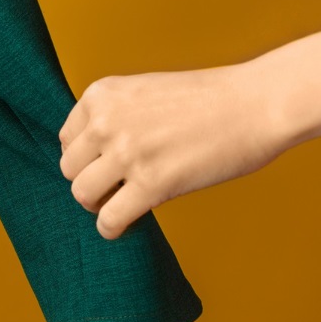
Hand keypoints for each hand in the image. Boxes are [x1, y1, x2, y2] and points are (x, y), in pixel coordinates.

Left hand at [58, 60, 294, 238]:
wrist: (254, 104)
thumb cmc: (206, 101)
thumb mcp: (142, 92)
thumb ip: (113, 116)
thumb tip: (90, 155)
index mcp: (100, 94)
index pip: (66, 139)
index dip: (84, 159)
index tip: (105, 167)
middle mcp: (105, 121)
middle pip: (69, 168)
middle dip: (89, 182)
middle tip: (113, 189)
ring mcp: (127, 152)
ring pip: (82, 194)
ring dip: (97, 206)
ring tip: (119, 205)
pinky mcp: (152, 183)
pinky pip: (110, 219)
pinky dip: (111, 229)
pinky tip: (124, 228)